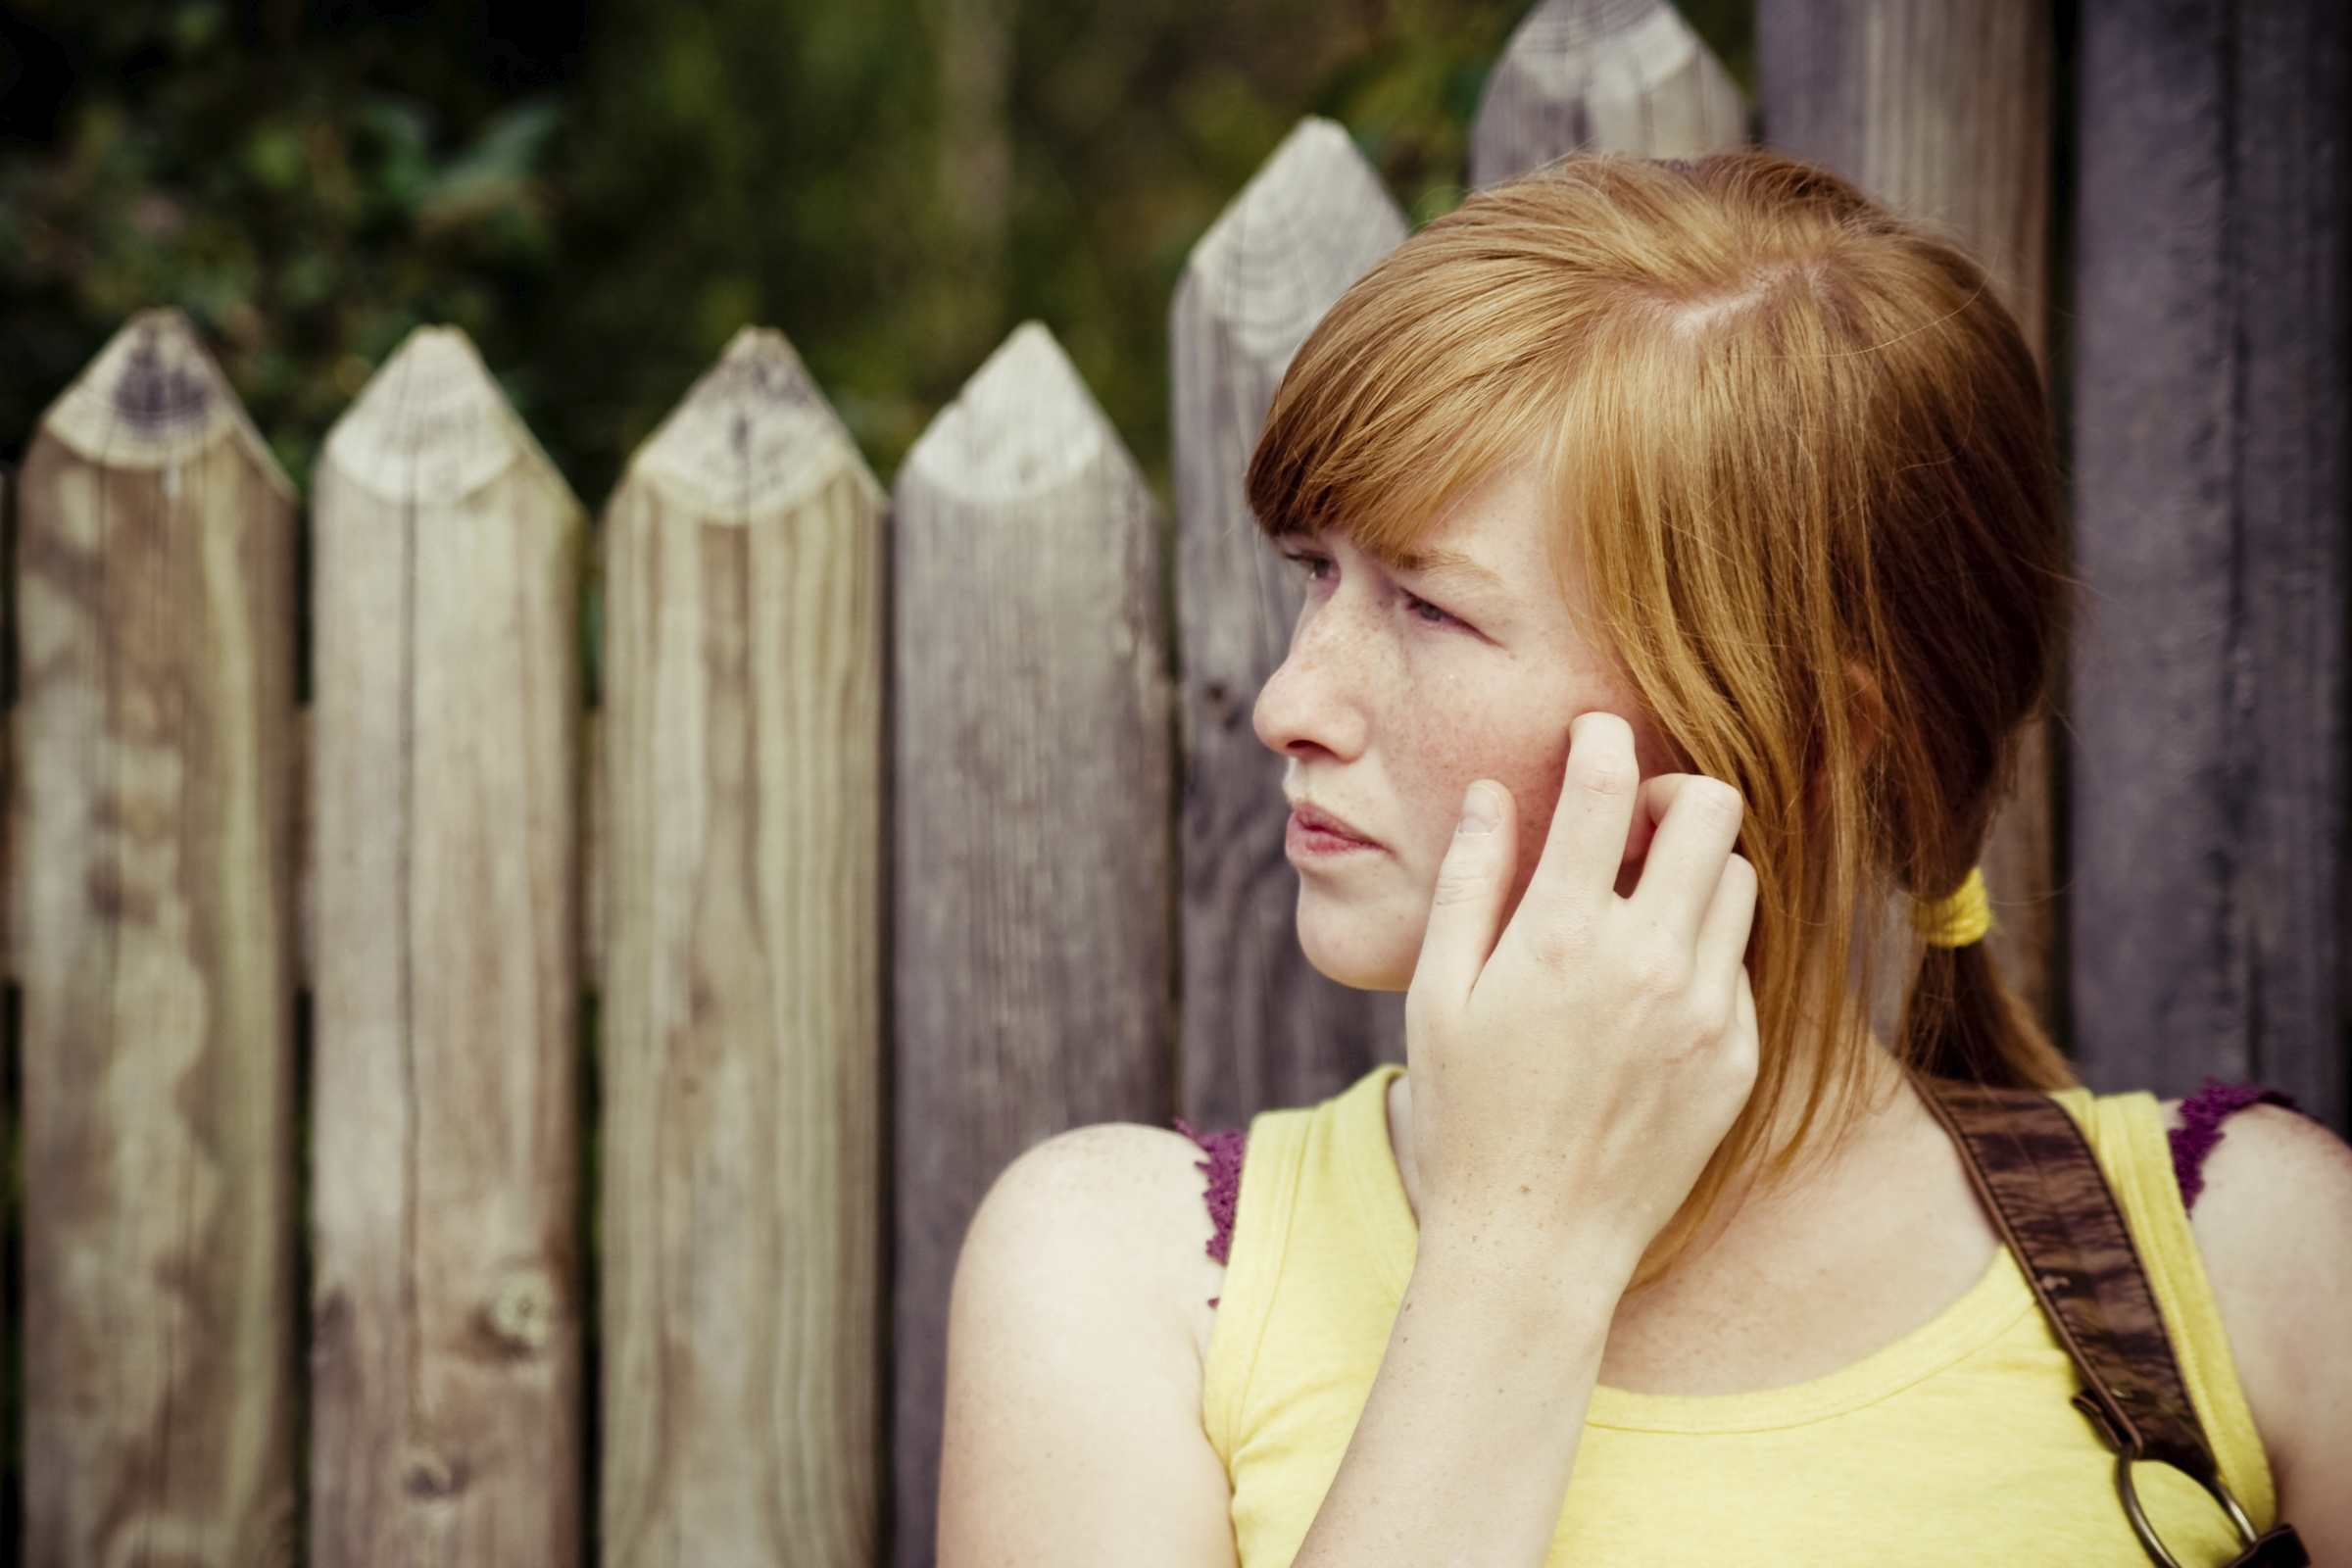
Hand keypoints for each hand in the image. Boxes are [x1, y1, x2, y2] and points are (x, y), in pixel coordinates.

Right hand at [1404, 711, 1760, 1282]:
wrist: (1536, 1240)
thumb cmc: (1467, 1114)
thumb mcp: (1438, 994)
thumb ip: (1469, 883)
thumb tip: (1491, 792)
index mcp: (1562, 936)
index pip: (1607, 783)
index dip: (1600, 738)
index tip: (1591, 737)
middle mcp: (1650, 962)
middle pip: (1709, 809)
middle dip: (1670, 793)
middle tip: (1630, 824)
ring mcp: (1707, 1011)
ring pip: (1739, 878)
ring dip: (1694, 869)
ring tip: (1640, 905)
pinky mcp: (1740, 1055)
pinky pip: (1741, 963)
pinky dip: (1704, 951)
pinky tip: (1650, 991)